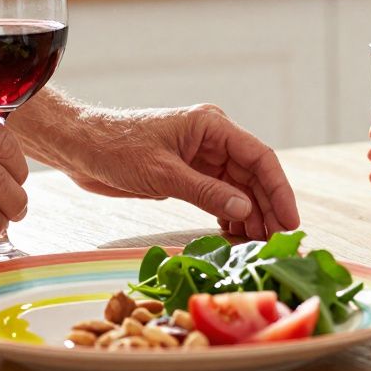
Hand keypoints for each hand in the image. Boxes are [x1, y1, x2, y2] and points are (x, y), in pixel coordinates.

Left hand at [43, 104, 298, 239]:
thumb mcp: (162, 173)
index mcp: (212, 126)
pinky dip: (229, 216)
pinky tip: (236, 237)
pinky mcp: (188, 175)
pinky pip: (219, 196)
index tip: (290, 220)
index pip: (260, 157)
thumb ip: (205, 192)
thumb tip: (246, 210)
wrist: (80, 147)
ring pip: (239, 189)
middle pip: (253, 176)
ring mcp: (201, 158)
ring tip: (260, 245)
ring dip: (250, 215)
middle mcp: (213, 140)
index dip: (279, 189)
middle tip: (278, 241)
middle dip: (268, 208)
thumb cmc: (116, 148)